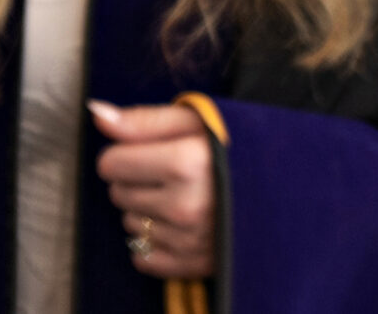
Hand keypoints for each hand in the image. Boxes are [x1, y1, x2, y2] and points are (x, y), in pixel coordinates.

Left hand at [91, 101, 216, 279]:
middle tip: (172, 174)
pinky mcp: (193, 264)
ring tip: (182, 196)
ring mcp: (190, 239)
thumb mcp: (195, 122)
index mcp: (188, 162)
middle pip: (118, 193)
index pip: (111, 163)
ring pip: (129, 225)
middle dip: (137, 181)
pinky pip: (142, 258)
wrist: (281, 186)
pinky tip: (180, 225)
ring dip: (147, 211)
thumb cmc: (232, 147)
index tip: (153, 152)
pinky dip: (155, 242)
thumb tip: (96, 113)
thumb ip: (143, 120)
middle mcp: (187, 204)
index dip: (128, 153)